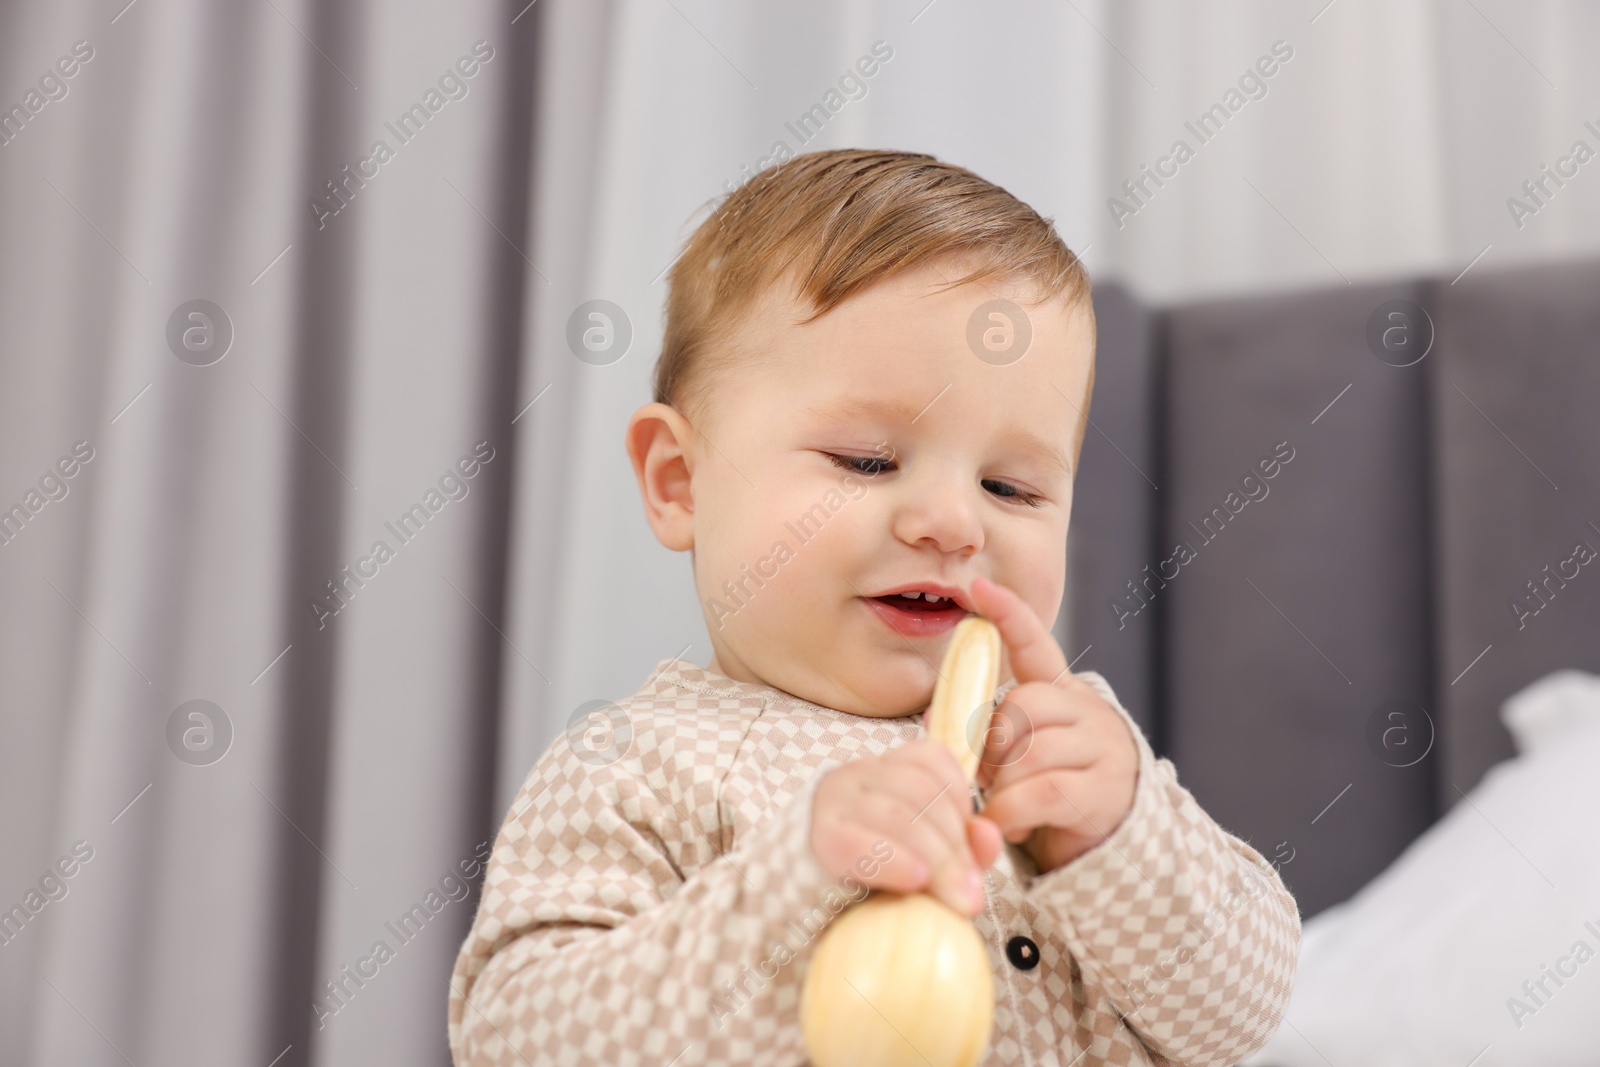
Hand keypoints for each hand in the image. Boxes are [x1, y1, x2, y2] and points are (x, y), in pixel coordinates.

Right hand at [810, 740, 1003, 915]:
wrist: (805, 897)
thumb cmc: (872, 871)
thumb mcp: (925, 856)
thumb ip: (961, 846)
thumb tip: (989, 836)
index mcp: (884, 768)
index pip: (932, 757)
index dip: (959, 795)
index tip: (970, 839)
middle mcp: (857, 774)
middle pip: (922, 793)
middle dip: (956, 846)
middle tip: (974, 895)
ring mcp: (834, 802)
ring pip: (900, 817)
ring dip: (938, 861)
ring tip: (958, 900)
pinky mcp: (819, 838)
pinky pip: (862, 844)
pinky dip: (895, 862)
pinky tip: (916, 880)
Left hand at [969, 576, 1138, 874]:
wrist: (1111, 847)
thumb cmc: (1050, 792)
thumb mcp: (1015, 755)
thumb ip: (981, 732)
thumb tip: (930, 720)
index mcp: (1063, 694)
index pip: (1036, 646)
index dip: (1009, 616)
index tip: (980, 587)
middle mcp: (1087, 713)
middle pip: (1022, 705)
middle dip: (991, 742)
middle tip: (987, 774)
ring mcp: (1101, 751)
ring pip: (1028, 751)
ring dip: (1001, 785)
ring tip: (1003, 805)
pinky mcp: (1102, 793)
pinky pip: (1038, 794)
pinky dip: (1009, 813)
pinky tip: (1006, 825)